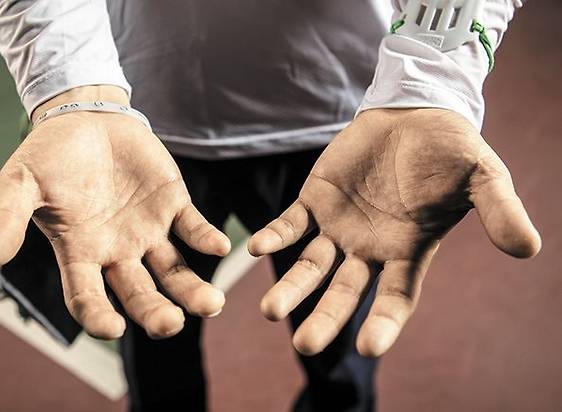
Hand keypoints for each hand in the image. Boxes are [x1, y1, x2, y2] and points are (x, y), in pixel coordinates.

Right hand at [0, 86, 229, 338]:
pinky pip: (194, 230)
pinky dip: (206, 239)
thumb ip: (8, 218)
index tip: (113, 328)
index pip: (88, 296)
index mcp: (80, 252)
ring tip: (212, 304)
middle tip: (171, 325)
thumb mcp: (21, 181)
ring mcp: (148, 231)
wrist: (85, 116)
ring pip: (174, 272)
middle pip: (140, 294)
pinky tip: (220, 247)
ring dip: (193, 290)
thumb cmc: (49, 153)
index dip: (98, 316)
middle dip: (156, 313)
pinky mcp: (173, 206)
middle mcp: (117, 250)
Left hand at [248, 108, 540, 356]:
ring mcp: (338, 227)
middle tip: (304, 343)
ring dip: (290, 288)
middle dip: (325, 318)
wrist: (415, 113)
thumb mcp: (483, 177)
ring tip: (270, 310)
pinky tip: (257, 247)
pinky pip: (290, 225)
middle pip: (344, 293)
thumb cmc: (452, 149)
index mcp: (408, 252)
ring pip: (310, 267)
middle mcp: (369, 249)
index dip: (383, 323)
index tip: (367, 346)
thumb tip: (528, 249)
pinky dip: (275, 236)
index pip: (396, 299)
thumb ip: (498, 211)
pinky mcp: (314, 200)